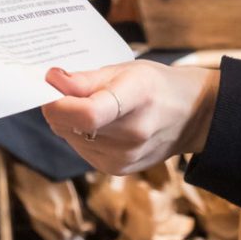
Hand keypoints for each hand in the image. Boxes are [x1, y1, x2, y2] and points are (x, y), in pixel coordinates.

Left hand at [41, 62, 219, 174]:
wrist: (191, 117)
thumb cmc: (156, 85)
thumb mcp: (126, 70)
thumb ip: (86, 79)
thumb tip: (51, 80)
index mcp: (138, 98)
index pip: (88, 113)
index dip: (58, 102)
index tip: (49, 82)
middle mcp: (132, 135)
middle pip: (71, 125)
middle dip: (58, 106)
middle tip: (68, 89)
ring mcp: (124, 157)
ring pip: (69, 136)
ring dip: (68, 120)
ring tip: (93, 105)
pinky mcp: (116, 169)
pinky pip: (79, 148)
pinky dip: (79, 133)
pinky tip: (100, 124)